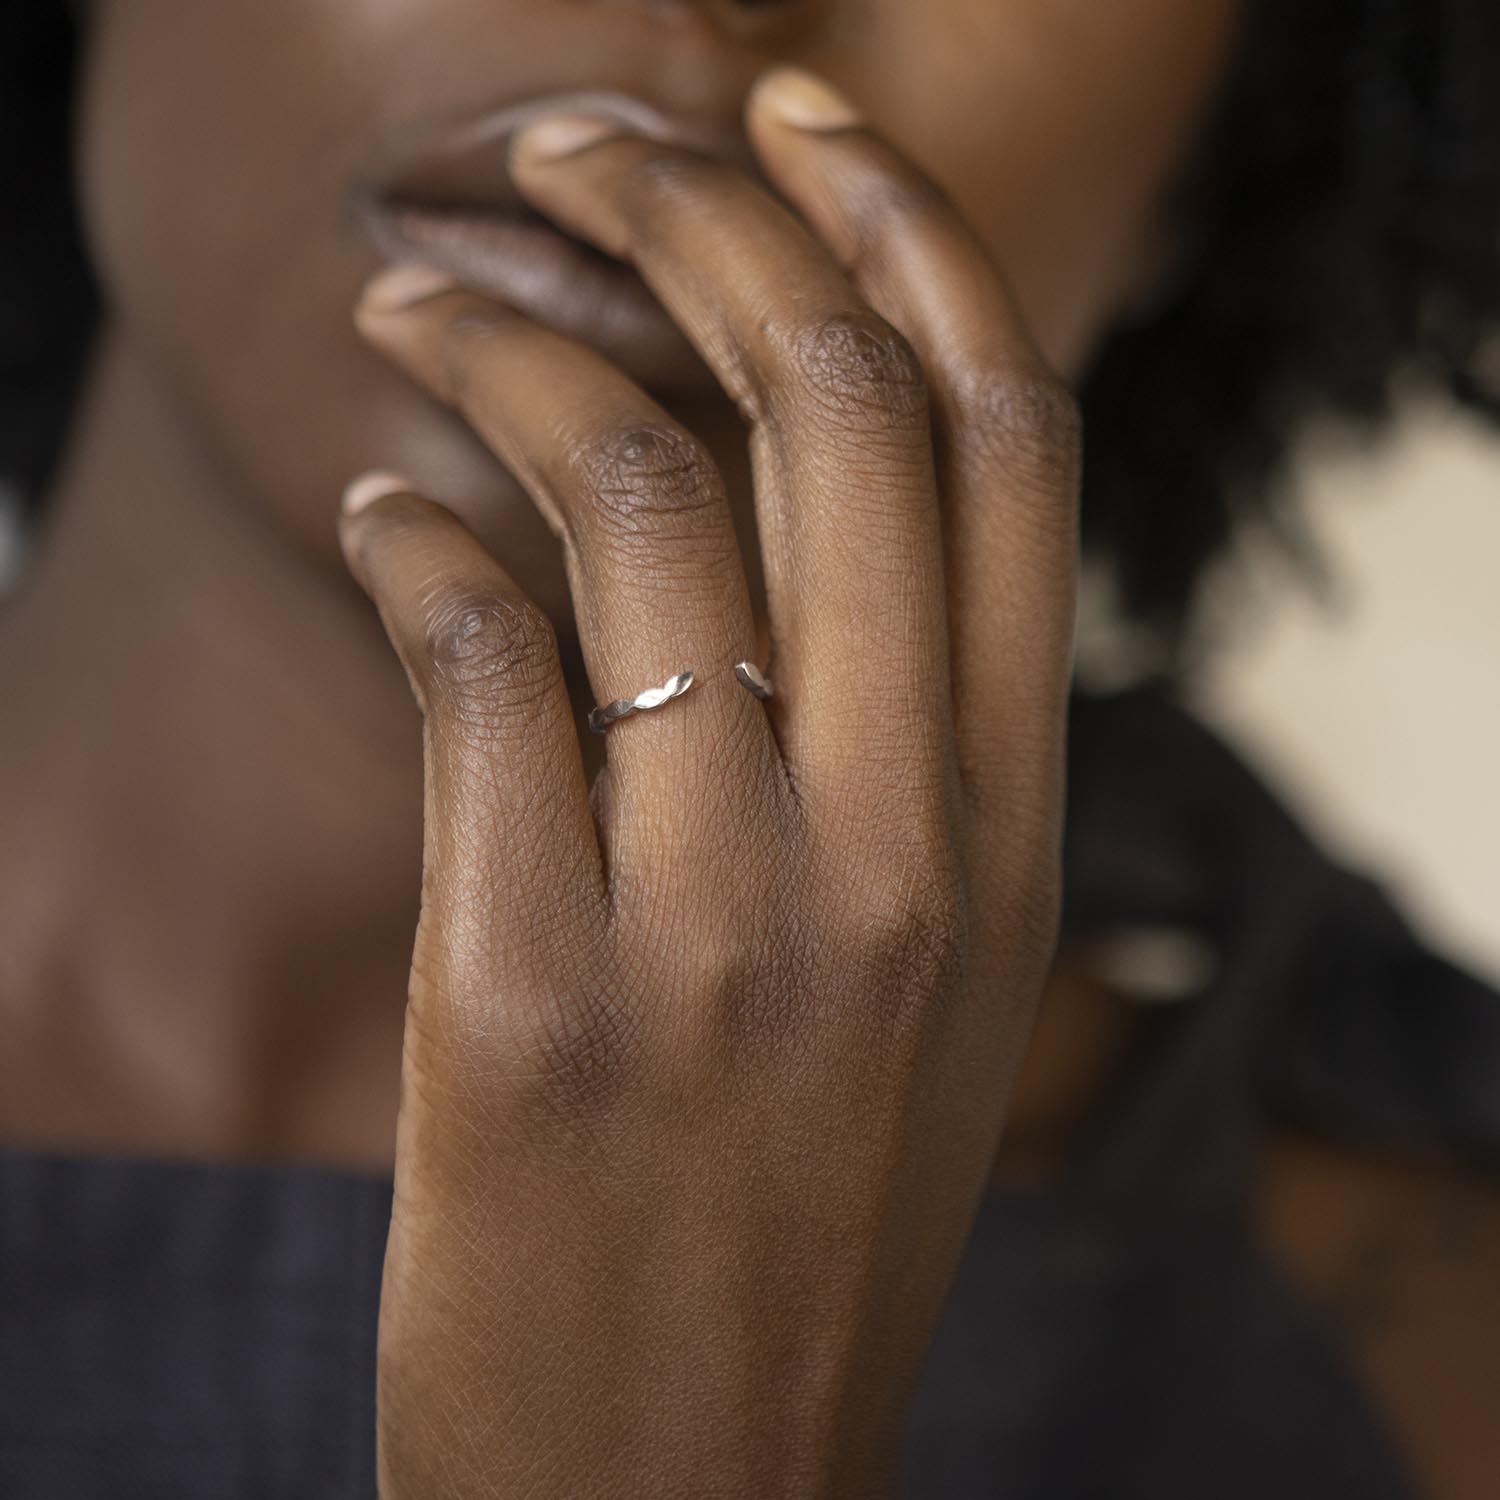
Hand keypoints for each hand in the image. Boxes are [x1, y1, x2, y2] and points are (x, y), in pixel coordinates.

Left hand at [341, 66, 1078, 1499]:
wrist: (683, 1485)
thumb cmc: (797, 1214)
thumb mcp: (920, 976)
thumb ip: (906, 750)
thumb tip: (781, 509)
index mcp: (1011, 831)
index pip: (1003, 441)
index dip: (908, 236)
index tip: (801, 119)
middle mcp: (899, 852)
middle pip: (831, 411)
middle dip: (701, 211)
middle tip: (584, 137)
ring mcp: (721, 926)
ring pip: (625, 499)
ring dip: (497, 348)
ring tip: (412, 303)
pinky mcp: (526, 999)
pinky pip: (471, 662)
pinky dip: (410, 534)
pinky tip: (379, 505)